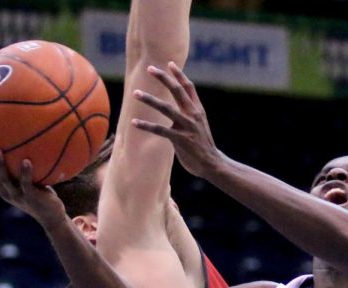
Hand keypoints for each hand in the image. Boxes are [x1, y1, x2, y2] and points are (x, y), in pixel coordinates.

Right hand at [0, 141, 66, 223]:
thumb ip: (24, 167)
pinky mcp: (31, 198)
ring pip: (4, 180)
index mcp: (2, 188)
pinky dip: (25, 172)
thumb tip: (27, 141)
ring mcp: (18, 196)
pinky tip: (27, 160)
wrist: (52, 217)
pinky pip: (26, 183)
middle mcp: (6, 192)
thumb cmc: (42, 195)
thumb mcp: (31, 180)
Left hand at [131, 62, 222, 179]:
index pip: (189, 87)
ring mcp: (187, 127)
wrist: (213, 164)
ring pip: (166, 108)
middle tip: (150, 68)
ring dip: (149, 100)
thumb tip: (176, 107)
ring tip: (135, 93)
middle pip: (177, 91)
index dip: (179, 75)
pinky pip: (160, 130)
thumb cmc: (203, 146)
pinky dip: (146, 126)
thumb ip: (189, 115)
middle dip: (163, 78)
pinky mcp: (181, 139)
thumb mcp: (199, 126)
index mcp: (198, 110)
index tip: (169, 63)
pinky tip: (134, 122)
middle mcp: (193, 115)